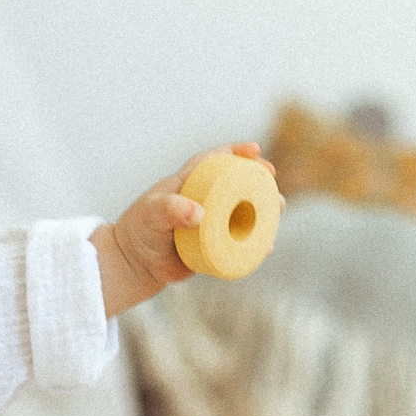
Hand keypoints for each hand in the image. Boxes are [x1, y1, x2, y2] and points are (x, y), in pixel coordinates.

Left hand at [91, 143, 272, 318]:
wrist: (136, 264)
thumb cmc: (141, 230)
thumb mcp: (152, 215)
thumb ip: (171, 210)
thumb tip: (199, 214)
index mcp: (189, 182)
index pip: (214, 160)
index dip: (235, 152)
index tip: (255, 151)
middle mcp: (205, 199)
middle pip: (237, 183)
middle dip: (259, 179)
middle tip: (273, 180)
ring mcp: (211, 222)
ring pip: (243, 211)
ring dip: (264, 208)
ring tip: (279, 209)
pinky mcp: (214, 245)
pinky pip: (239, 241)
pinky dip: (255, 243)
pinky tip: (267, 246)